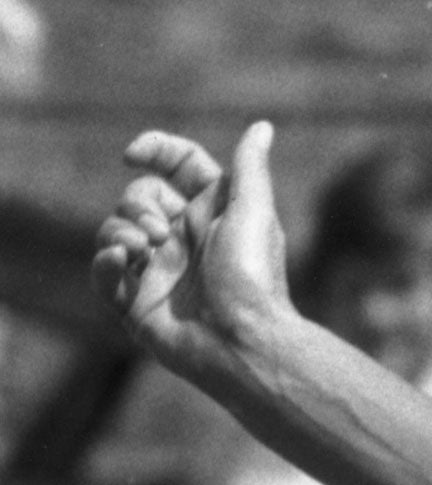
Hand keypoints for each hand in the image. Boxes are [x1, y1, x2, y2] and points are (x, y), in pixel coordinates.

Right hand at [90, 122, 293, 386]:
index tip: (135, 152)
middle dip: (138, 203)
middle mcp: (184, 239)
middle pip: (139, 195)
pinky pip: (104, 274)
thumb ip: (248, 168)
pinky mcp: (137, 304)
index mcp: (211, 214)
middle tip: (160, 234)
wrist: (245, 342)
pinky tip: (120, 261)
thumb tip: (261, 127)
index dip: (155, 150)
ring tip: (143, 250)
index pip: (177, 166)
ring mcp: (159, 271)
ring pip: (115, 230)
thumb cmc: (255, 278)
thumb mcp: (253, 212)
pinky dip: (104, 261)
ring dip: (121, 231)